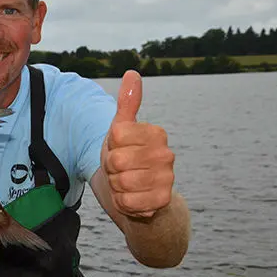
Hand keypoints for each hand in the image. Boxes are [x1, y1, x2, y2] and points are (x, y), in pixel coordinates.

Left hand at [101, 70, 174, 217]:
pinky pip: (128, 202)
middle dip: (111, 168)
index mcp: (156, 133)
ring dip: (116, 186)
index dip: (110, 145)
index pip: (115, 135)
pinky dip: (123, 202)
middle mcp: (166, 155)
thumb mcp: (122, 129)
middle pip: (116, 160)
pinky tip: (132, 198)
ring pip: (121, 182)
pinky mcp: (162, 201)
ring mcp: (167, 179)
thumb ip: (127, 103)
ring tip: (126, 183)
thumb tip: (132, 73)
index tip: (119, 149)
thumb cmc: (128, 157)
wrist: (140, 195)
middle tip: (121, 169)